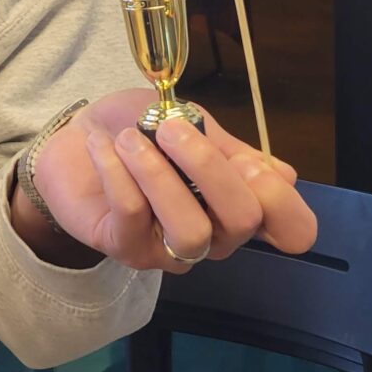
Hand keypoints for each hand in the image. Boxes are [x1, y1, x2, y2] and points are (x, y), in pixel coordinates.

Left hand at [27, 92, 314, 274]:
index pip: (291, 228)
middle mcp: (214, 235)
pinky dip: (118, 173)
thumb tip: (284, 175)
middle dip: (210, 168)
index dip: (283, 203)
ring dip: (159, 175)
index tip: (250, 166)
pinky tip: (105, 146)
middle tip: (173, 130)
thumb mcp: (191, 123)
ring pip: (190, 231)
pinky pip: (133, 217)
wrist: (79, 134)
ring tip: (130, 139)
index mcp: (239, 202)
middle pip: (241, 223)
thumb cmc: (143, 128)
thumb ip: (230, 149)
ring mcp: (169, 249)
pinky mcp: (125, 248)